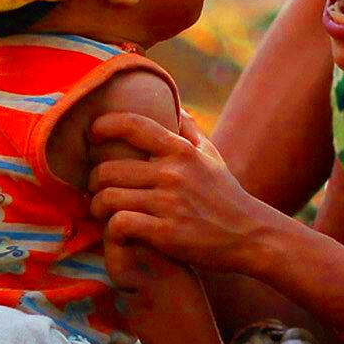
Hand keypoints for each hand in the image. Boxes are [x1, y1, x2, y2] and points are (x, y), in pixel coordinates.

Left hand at [88, 112, 277, 275]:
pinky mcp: (166, 233)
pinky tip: (117, 231)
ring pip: (108, 198)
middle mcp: (173, 173)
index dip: (103, 126)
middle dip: (93, 180)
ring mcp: (169, 204)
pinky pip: (121, 224)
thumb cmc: (226, 196)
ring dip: (97, 206)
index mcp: (182, 151)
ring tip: (101, 211)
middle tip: (94, 188)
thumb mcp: (213, 157)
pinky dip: (112, 228)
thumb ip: (190, 131)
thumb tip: (176, 106)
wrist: (251, 236)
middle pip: (108, 169)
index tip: (93, 136)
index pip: (132, 125)